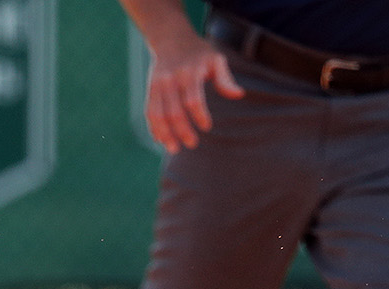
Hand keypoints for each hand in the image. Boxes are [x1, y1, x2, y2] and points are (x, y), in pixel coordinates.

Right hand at [133, 9, 244, 153]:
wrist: (171, 39)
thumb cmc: (199, 53)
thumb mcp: (216, 59)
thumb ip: (225, 78)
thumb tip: (239, 94)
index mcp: (189, 72)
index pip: (193, 100)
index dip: (199, 116)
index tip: (207, 127)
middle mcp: (171, 79)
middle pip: (174, 111)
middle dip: (182, 131)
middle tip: (192, 144)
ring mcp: (158, 85)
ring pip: (158, 115)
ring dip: (165, 134)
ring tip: (174, 149)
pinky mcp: (150, 90)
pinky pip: (149, 112)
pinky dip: (154, 128)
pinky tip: (161, 140)